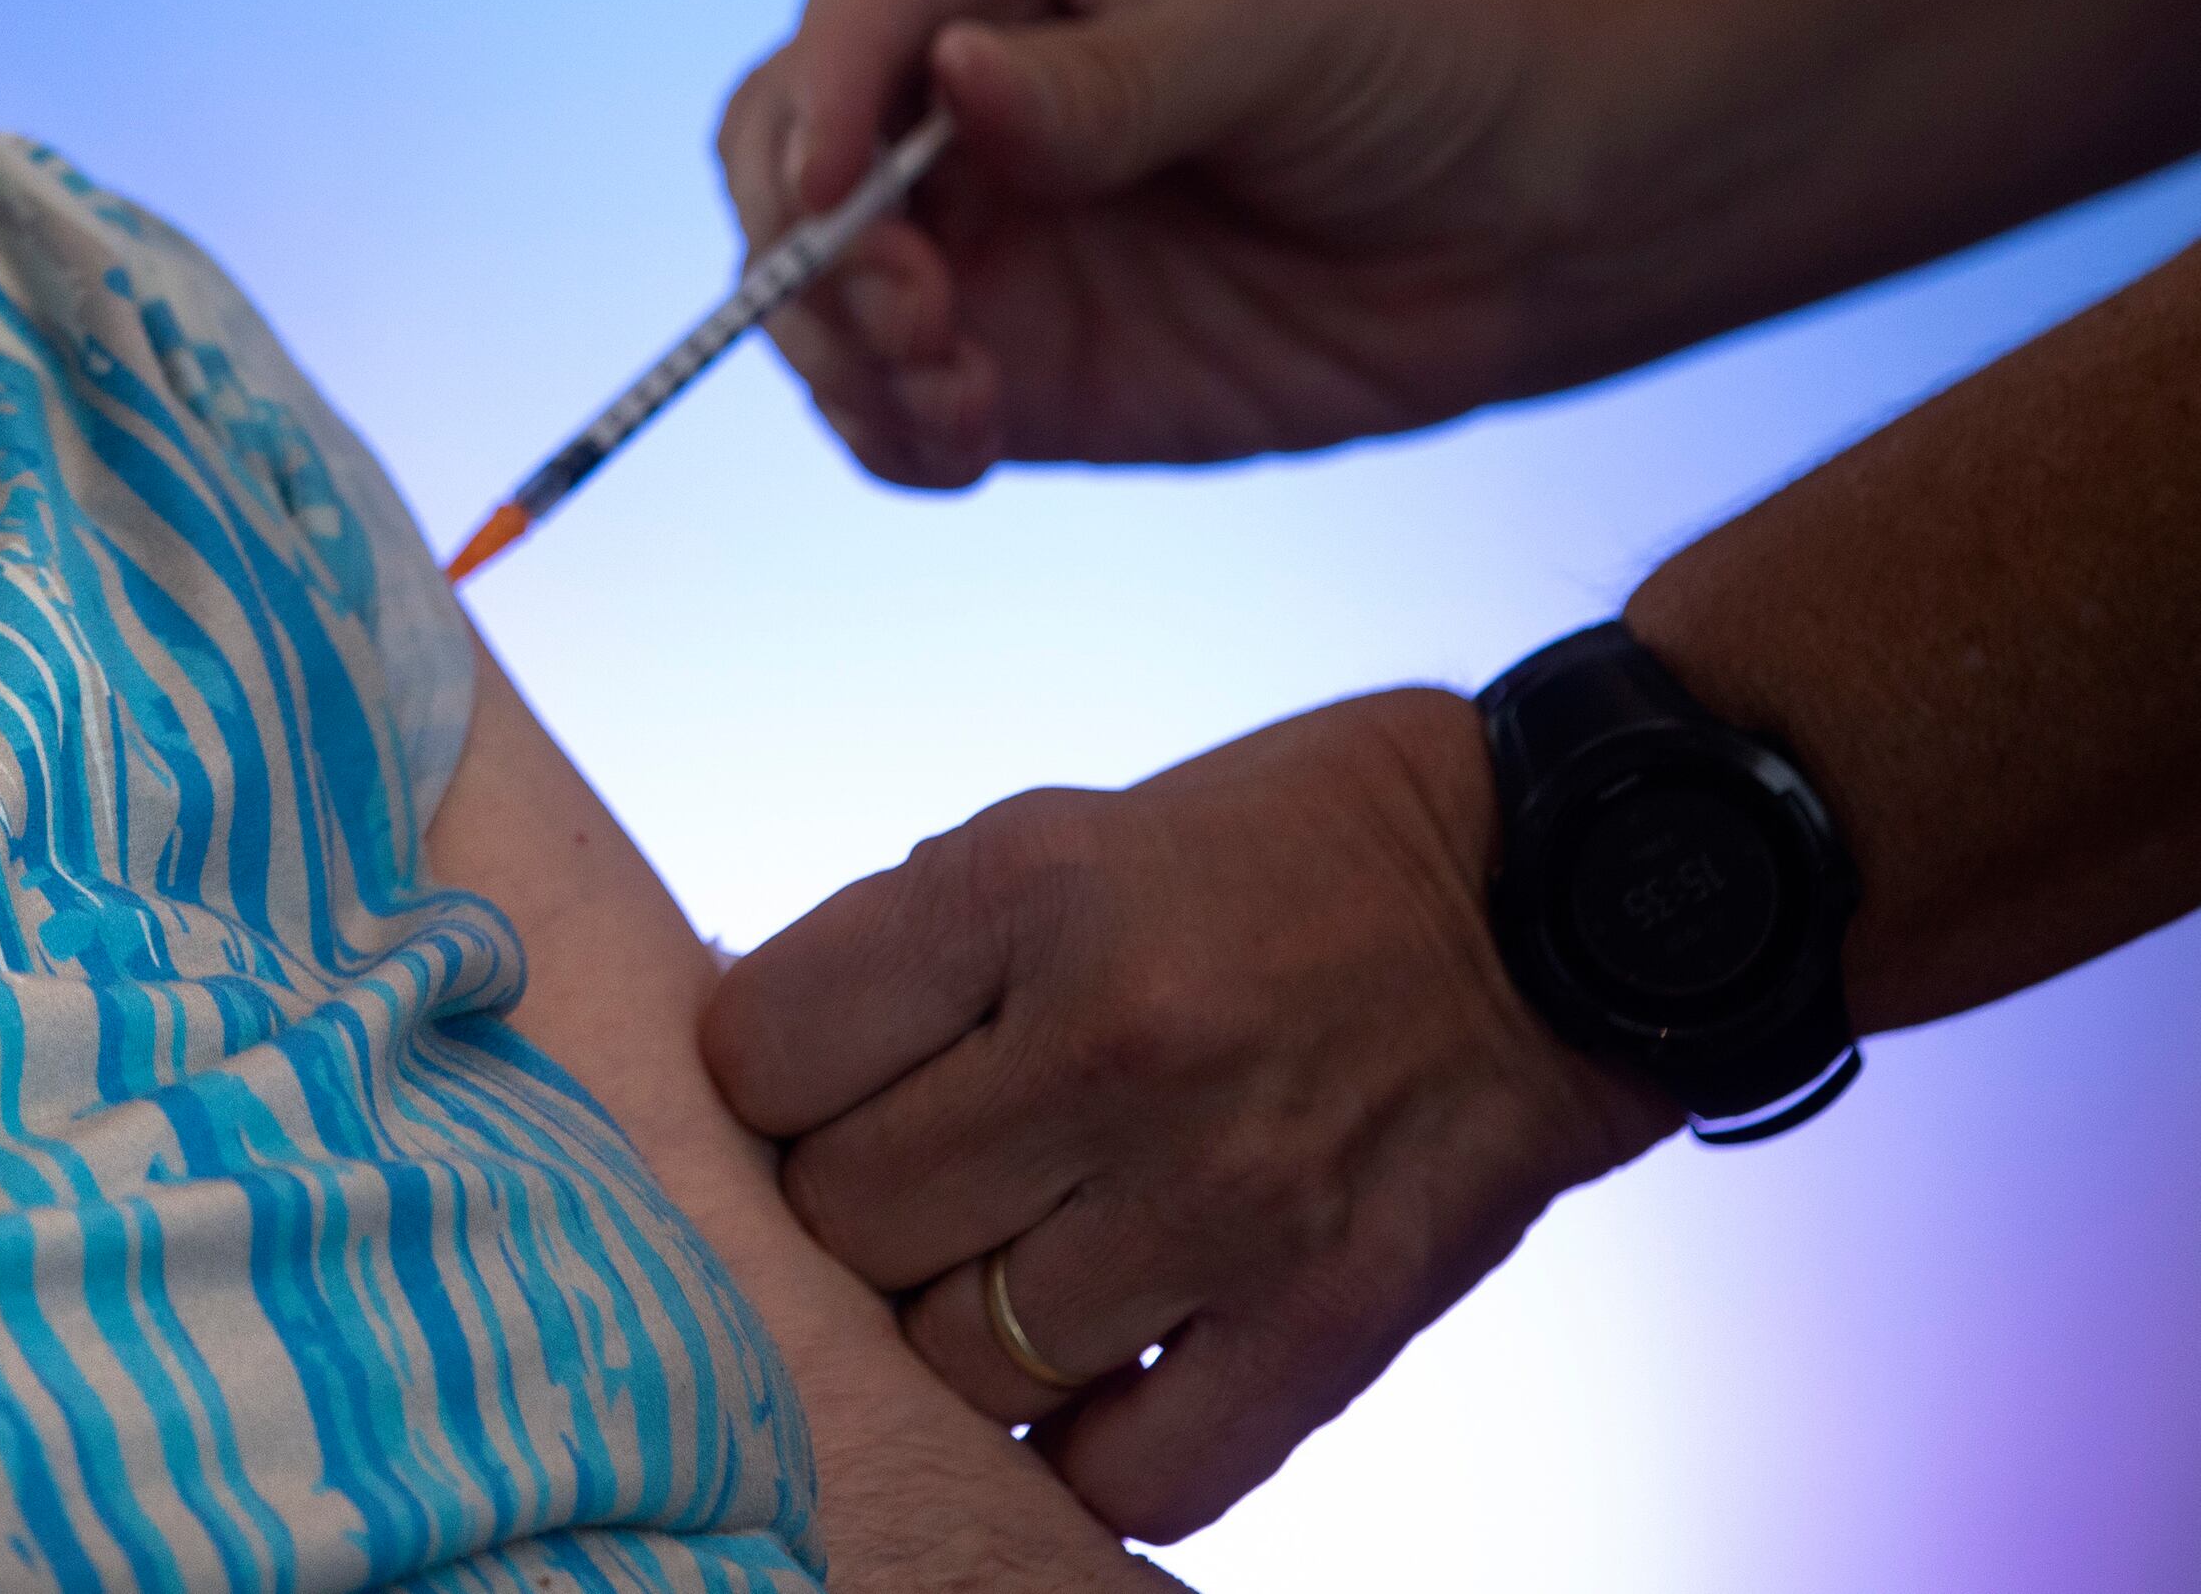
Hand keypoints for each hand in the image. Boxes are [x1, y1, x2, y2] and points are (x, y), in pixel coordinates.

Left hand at [700, 691, 1673, 1541]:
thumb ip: (904, 964)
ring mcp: (1223, 1196)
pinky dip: (1088, 1455)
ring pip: (964, 1362)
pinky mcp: (1331, 1318)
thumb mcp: (1056, 837)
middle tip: (918, 1191)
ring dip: (961, 1337)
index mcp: (1022, 892)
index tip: (814, 1092)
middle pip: (847, 1224)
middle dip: (853, 1220)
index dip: (764, 1090)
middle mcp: (1112, 1044)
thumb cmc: (1273, 856)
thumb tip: (752, 1099)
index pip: (761, 1057)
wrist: (1558, 900)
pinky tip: (1097, 1382)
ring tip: (1012, 1271)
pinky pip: (1134, 1473)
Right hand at [712, 0, 1570, 487]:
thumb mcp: (1274, 45)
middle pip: (780, 158)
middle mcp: (935, 84)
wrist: (1536, 217)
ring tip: (963, 396)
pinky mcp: (997, 350)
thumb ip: (1112, 79)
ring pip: (805, 293)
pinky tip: (971, 435)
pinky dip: (890, 429)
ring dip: (844, 353)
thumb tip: (954, 77)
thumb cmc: (1413, 68)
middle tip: (917, 314)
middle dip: (812, 245)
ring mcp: (958, 225)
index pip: (848, 11)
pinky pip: (881, 403)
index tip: (843, 191)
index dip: (821, 100)